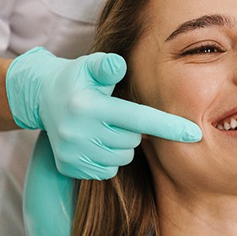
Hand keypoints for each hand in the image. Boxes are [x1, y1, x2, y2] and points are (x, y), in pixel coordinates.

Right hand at [6, 47, 201, 179]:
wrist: (41, 98)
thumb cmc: (77, 79)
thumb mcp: (89, 66)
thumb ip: (107, 66)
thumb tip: (119, 64)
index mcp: (88, 107)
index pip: (138, 119)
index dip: (169, 126)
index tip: (195, 134)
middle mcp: (78, 133)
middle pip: (132, 141)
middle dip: (132, 130)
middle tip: (116, 115)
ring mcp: (73, 153)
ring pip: (122, 158)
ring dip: (121, 145)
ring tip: (105, 127)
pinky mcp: (69, 167)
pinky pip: (107, 171)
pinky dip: (108, 159)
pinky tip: (96, 142)